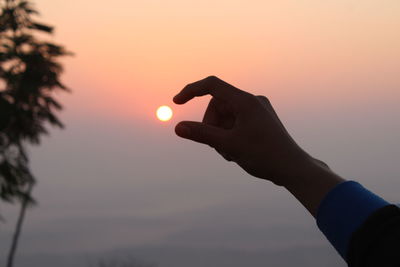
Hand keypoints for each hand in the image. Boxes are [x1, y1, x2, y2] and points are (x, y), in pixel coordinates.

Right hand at [173, 76, 313, 185]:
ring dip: (220, 135)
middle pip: (217, 106)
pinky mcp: (260, 121)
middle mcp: (252, 101)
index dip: (191, 90)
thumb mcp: (228, 144)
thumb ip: (202, 134)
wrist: (293, 168)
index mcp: (246, 101)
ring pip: (225, 117)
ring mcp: (257, 111)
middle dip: (211, 126)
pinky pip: (236, 123)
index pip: (212, 85)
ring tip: (229, 154)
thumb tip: (178, 127)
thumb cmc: (264, 155)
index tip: (176, 102)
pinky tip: (236, 153)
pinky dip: (230, 136)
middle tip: (217, 147)